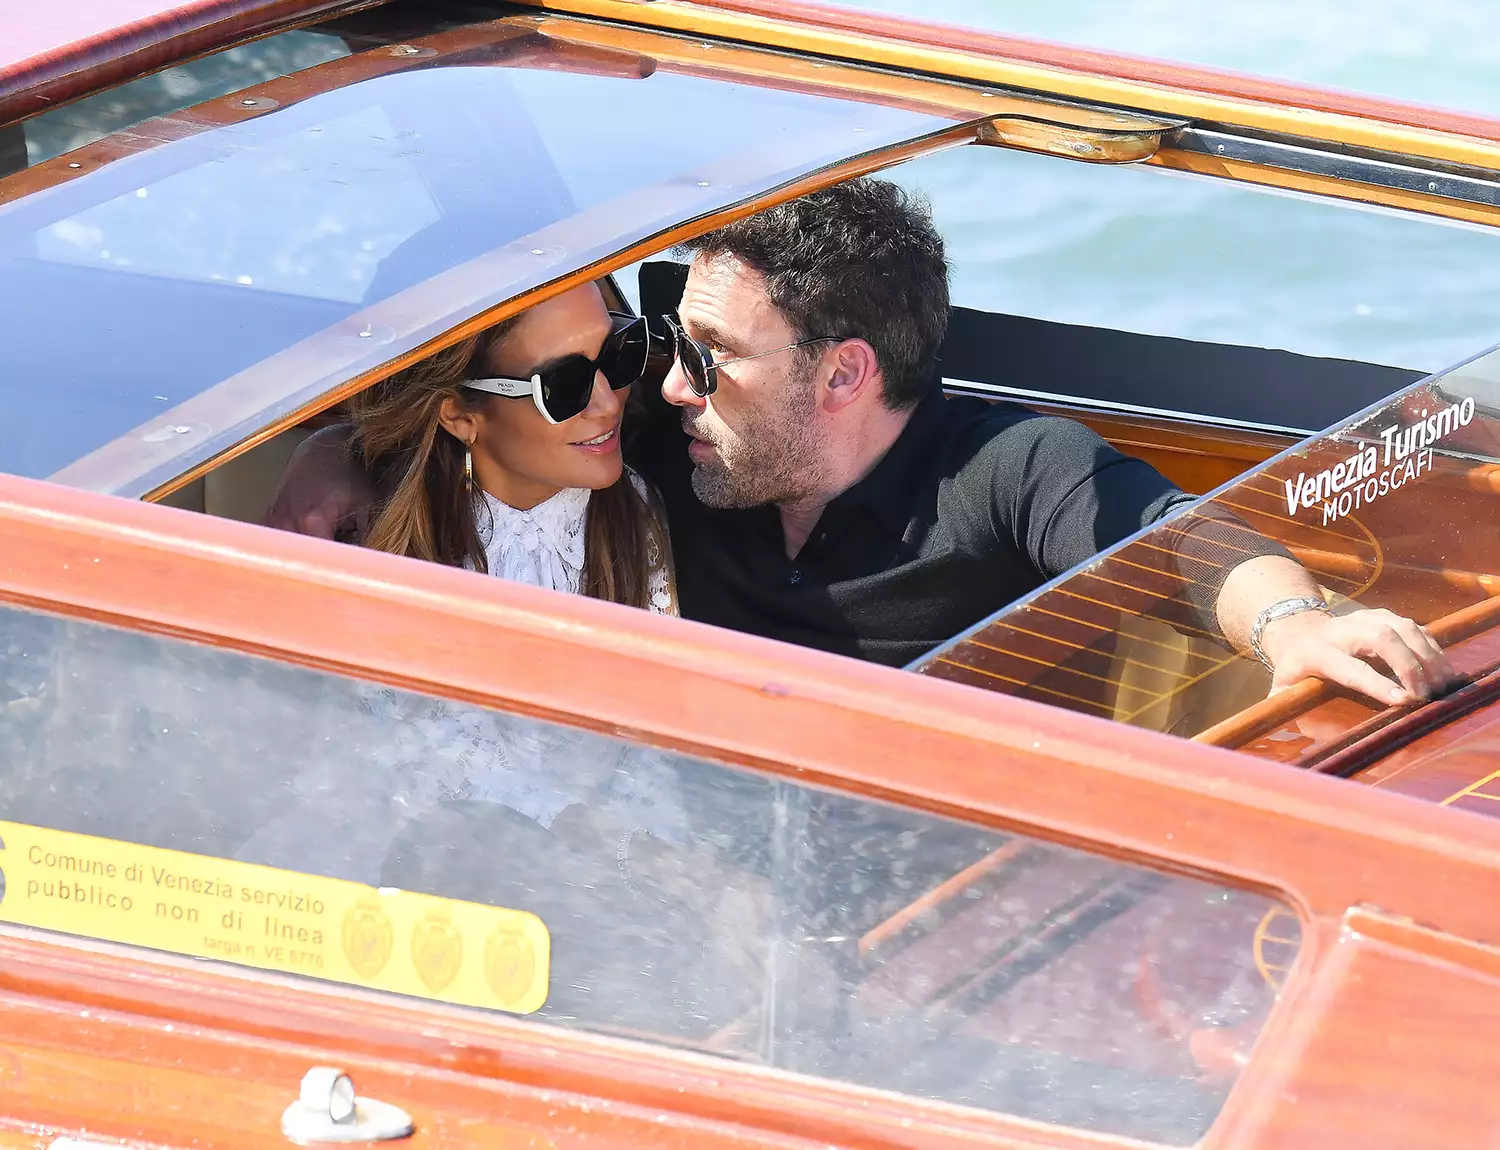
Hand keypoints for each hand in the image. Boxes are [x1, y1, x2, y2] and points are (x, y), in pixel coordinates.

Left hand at [1259, 607, 1454, 706]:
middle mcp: (1344, 630)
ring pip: (1404, 628)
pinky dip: (1433, 648)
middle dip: (1409, 666)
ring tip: (1442, 686)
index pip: (1351, 667)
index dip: (1377, 683)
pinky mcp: (1385, 615)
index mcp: (1318, 651)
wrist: (1300, 629)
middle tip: (1426, 695)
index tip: (1403, 700)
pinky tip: (1443, 671)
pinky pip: (1416, 628)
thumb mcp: (1282, 684)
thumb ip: (1283, 703)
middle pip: (1383, 638)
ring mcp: (1367, 618)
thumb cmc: (1295, 666)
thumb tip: (1283, 722)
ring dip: (1428, 657)